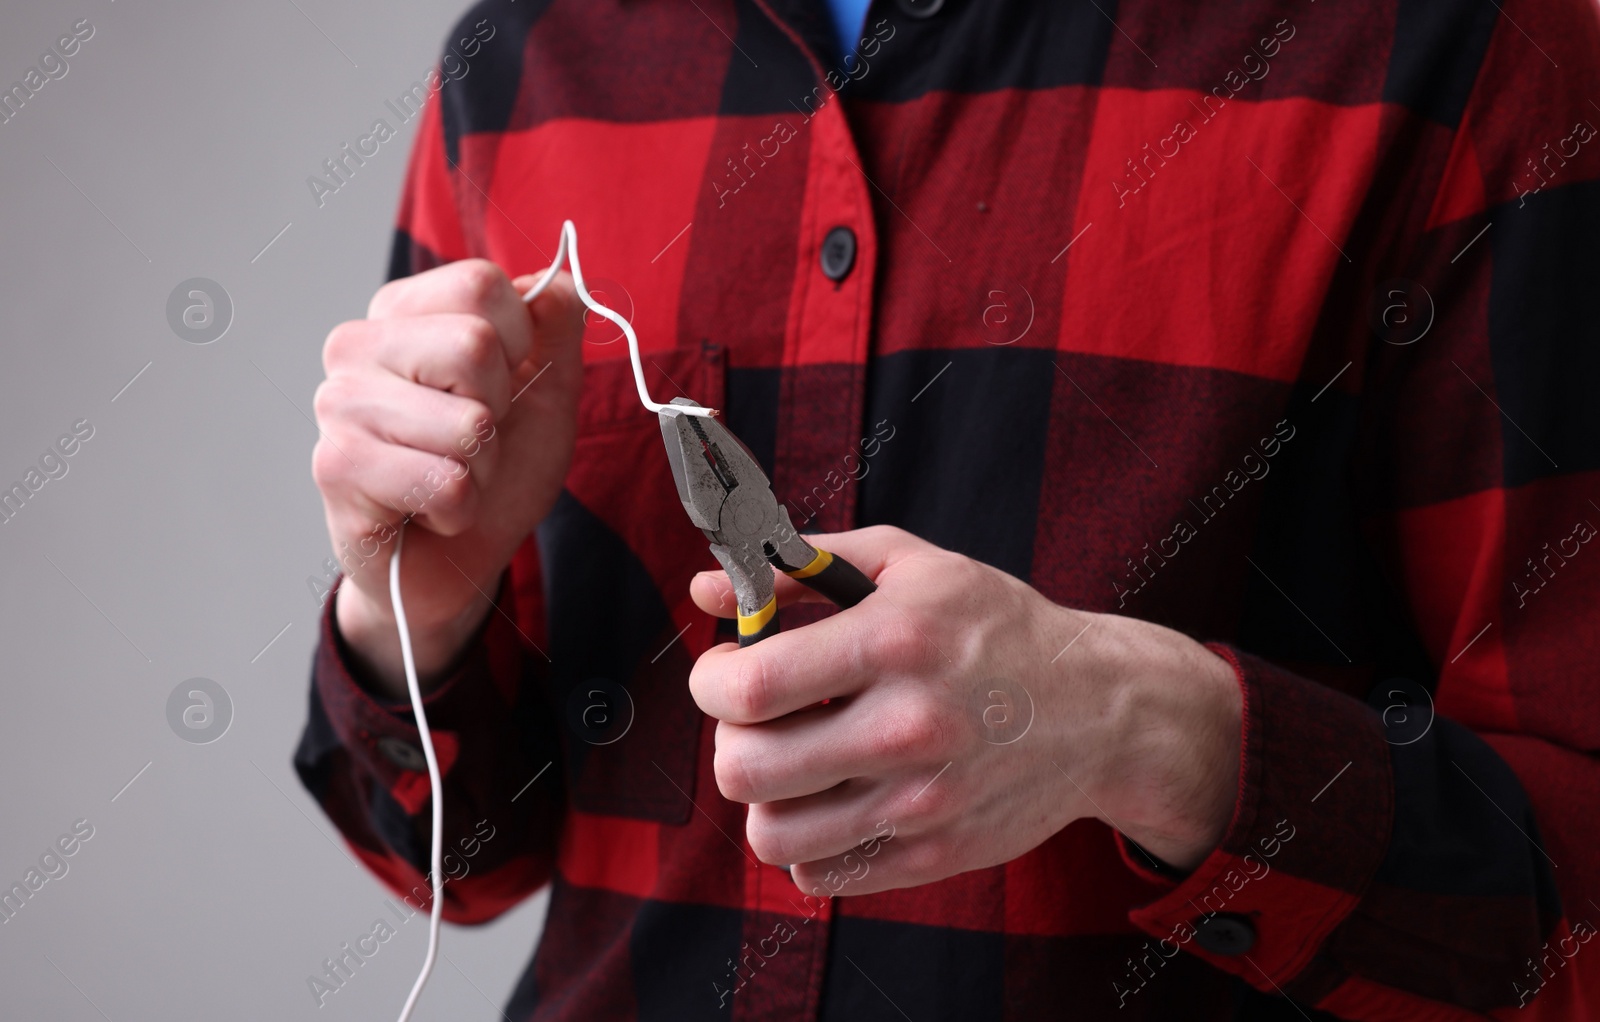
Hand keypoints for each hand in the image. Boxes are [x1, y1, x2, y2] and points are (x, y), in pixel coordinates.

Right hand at [312, 259, 584, 695]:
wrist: (453, 563)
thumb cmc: (493, 474)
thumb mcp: (547, 396)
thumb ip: (557, 333)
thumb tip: (561, 282)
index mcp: (405, 313)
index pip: (481, 284)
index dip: (520, 342)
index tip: (502, 385)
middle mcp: (359, 346)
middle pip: (476, 344)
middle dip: (501, 409)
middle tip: (473, 440)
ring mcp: (340, 404)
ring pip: (467, 422)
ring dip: (482, 467)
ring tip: (451, 476)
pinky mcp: (337, 467)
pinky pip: (445, 482)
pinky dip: (460, 508)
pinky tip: (430, 510)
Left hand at [686, 526, 1242, 896]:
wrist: (1101, 709)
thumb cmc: (992, 625)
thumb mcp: (906, 565)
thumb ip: (797, 569)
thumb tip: (705, 591)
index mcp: (894, 640)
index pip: (748, 687)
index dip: (711, 682)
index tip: (726, 673)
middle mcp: (907, 727)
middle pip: (745, 768)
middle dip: (732, 738)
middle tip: (759, 720)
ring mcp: (922, 802)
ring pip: (772, 834)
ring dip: (765, 797)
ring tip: (795, 762)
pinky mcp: (934, 856)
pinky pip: (818, 874)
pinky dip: (809, 843)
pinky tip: (836, 799)